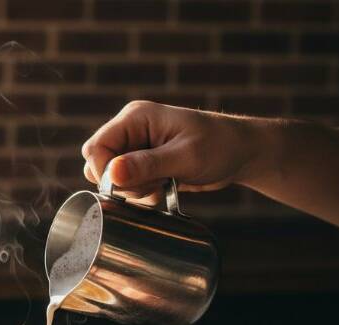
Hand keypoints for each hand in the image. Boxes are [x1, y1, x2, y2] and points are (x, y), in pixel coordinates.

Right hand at [81, 101, 260, 198]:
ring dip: (133, 190)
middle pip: (98, 164)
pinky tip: (164, 189)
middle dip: (121, 183)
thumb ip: (147, 165)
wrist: (242, 153)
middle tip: (153, 185)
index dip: (104, 171)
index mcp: (135, 117)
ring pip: (110, 178)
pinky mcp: (142, 164)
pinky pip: (125, 185)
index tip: (128, 186)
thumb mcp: (186, 157)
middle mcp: (130, 130)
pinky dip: (140, 194)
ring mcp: (135, 147)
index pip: (96, 147)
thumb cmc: (220, 146)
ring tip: (163, 185)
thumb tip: (111, 173)